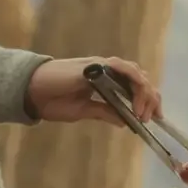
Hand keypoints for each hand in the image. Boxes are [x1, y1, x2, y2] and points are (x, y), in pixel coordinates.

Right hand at [27, 56, 159, 123]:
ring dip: (144, 92)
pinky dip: (134, 81)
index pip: (135, 87)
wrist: (32, 92)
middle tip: (149, 119)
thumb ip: (104, 112)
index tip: (155, 118)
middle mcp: (107, 71)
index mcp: (105, 82)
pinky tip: (136, 99)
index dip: (149, 100)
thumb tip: (125, 121)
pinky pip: (122, 68)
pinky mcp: (96, 65)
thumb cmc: (54, 100)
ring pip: (135, 74)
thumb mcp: (84, 111)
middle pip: (140, 80)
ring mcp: (102, 66)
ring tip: (142, 112)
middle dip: (150, 99)